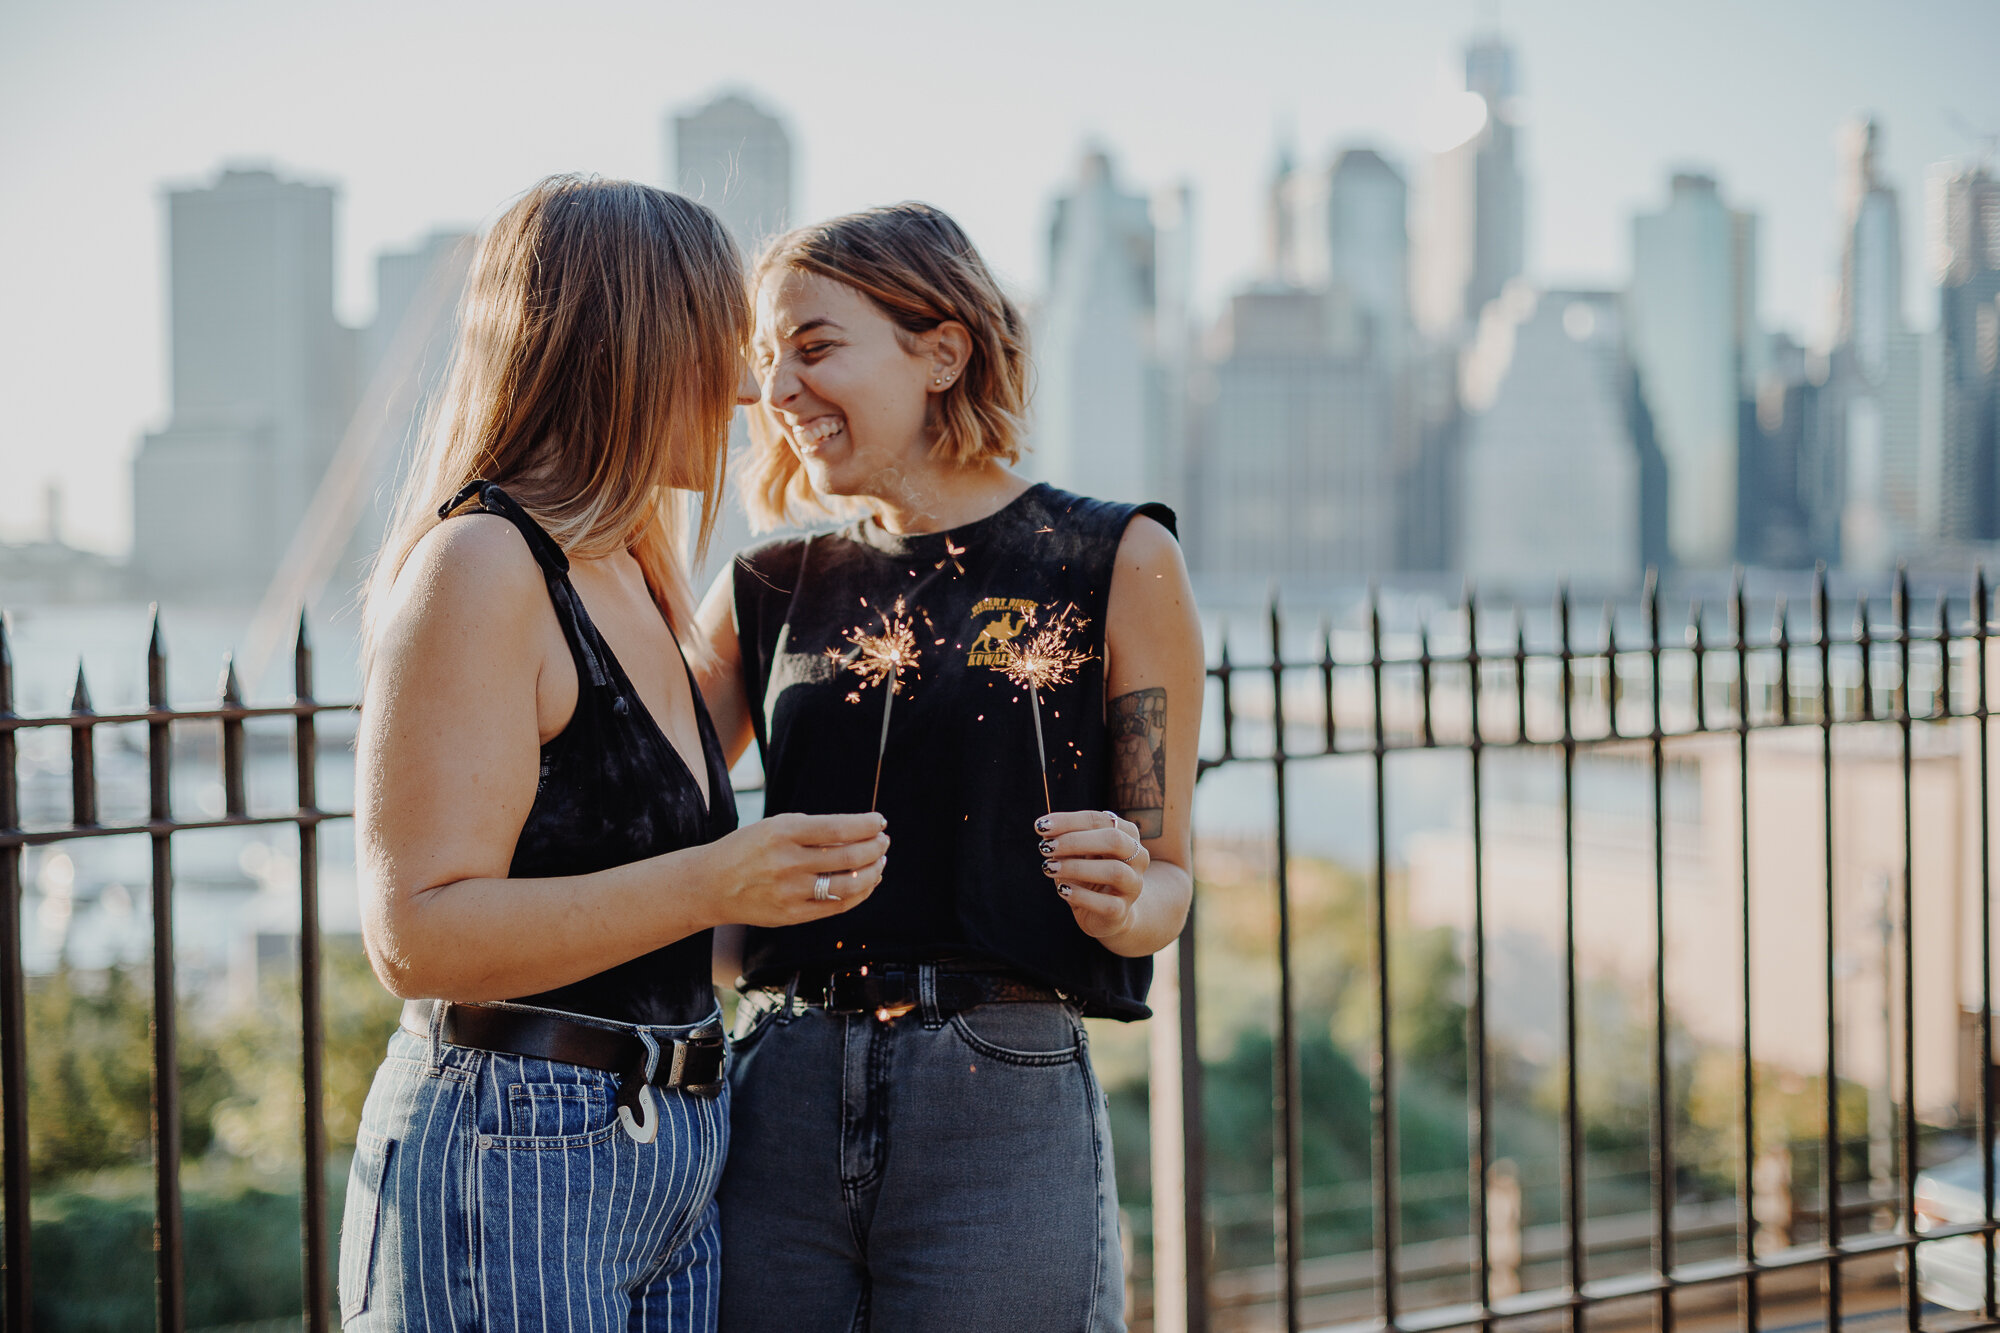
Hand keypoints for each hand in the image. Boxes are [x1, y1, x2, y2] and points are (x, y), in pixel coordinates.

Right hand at [706, 812, 887, 927]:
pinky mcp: (792, 915)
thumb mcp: (775, 826)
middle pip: (849, 857)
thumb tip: (860, 832)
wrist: (711, 885)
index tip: (880, 821)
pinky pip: (838, 906)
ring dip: (873, 872)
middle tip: (883, 842)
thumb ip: (814, 829)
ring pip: (849, 884)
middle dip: (875, 848)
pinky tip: (867, 883)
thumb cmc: (748, 849)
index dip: (867, 825)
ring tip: (879, 862)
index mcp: (783, 833)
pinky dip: (859, 894)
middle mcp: (787, 863)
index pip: (839, 828)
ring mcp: (791, 892)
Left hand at [1033, 809, 1148, 943]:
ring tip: (1048, 867)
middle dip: (1075, 841)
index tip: (1041, 826)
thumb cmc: (1089, 873)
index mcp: (1127, 834)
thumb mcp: (1076, 853)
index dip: (1069, 821)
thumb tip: (1045, 830)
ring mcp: (1133, 885)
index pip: (1100, 820)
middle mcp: (1137, 857)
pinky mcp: (1123, 910)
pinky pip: (1106, 903)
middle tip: (1046, 847)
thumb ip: (1064, 839)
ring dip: (1077, 868)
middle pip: (1114, 840)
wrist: (1108, 913)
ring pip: (1114, 871)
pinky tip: (1062, 890)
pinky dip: (1081, 896)